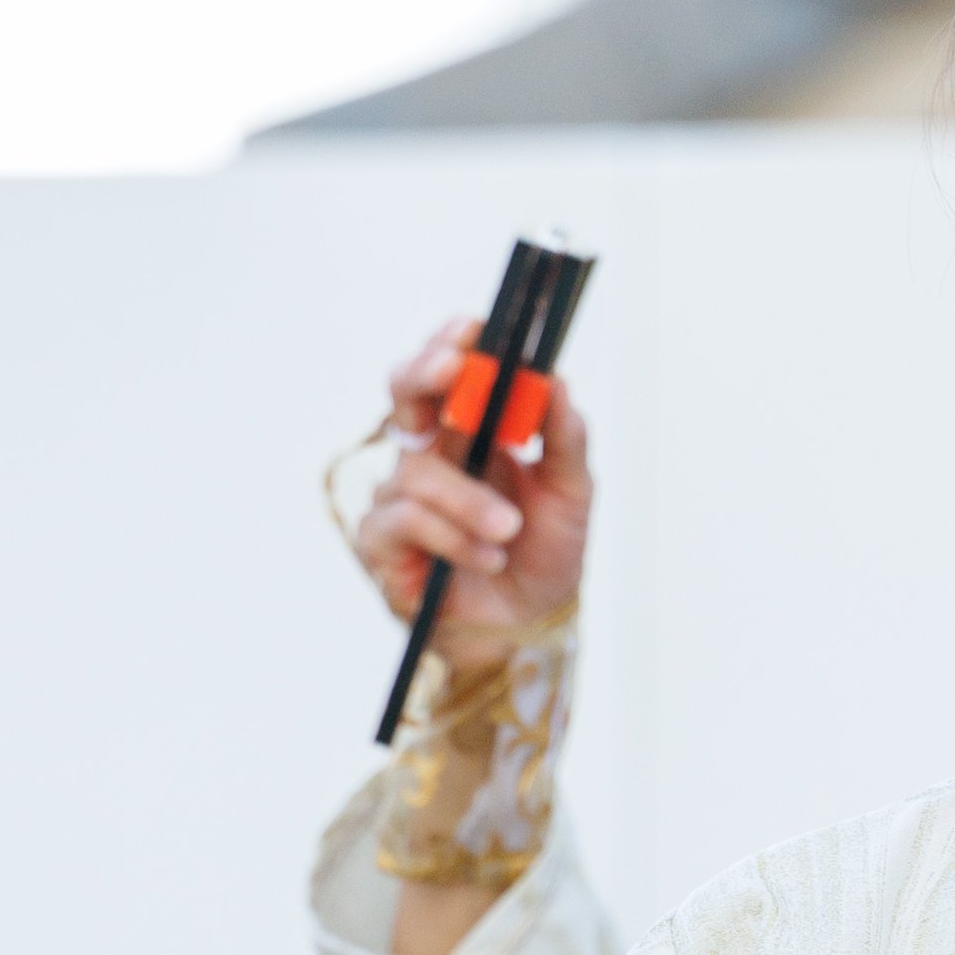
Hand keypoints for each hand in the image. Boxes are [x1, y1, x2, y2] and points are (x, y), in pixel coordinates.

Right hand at [351, 317, 594, 676]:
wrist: (529, 627)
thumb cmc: (543, 554)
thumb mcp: (573, 493)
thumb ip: (566, 437)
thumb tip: (557, 380)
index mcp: (472, 428)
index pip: (449, 368)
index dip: (452, 341)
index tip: (474, 327)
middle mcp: (430, 451)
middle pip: (405, 390)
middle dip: (425, 372)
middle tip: (452, 368)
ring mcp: (401, 493)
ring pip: (419, 468)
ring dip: (470, 499)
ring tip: (509, 531)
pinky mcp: (381, 540)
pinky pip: (405, 518)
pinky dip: (453, 537)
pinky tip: (486, 558)